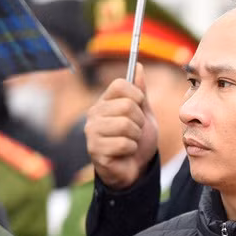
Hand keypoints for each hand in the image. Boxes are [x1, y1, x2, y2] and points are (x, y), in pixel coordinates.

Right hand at [86, 71, 159, 191]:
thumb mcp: (144, 114)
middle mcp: (94, 114)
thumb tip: (138, 67)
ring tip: (130, 142)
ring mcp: (92, 132)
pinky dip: (131, 150)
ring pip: (125, 125)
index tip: (139, 107)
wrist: (135, 169)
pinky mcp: (95, 150)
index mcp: (104, 101)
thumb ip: (140, 92)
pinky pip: (124, 144)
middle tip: (135, 131)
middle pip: (126, 105)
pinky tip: (125, 153)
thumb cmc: (138, 140)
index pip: (120, 84)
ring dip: (136, 136)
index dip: (136, 95)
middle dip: (139, 121)